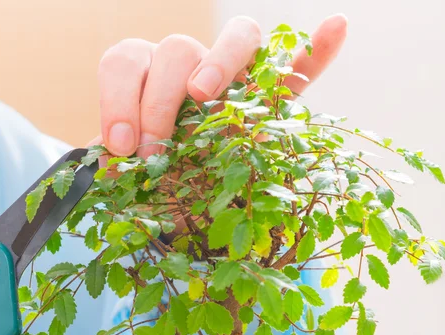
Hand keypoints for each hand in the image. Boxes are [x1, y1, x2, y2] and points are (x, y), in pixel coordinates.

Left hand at [92, 14, 347, 157]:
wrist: (183, 197)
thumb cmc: (152, 181)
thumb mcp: (128, 175)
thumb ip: (116, 166)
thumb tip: (108, 163)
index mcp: (146, 76)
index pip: (125, 62)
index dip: (118, 101)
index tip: (121, 147)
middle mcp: (189, 66)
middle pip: (179, 50)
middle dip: (160, 102)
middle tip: (154, 151)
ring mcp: (235, 78)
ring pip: (240, 38)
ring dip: (222, 62)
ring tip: (203, 95)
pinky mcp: (273, 100)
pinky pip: (299, 69)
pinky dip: (315, 51)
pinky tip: (336, 27)